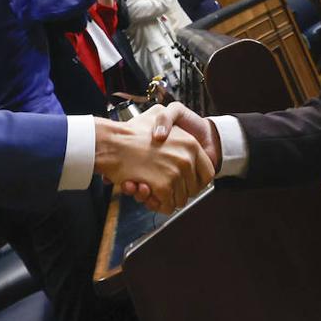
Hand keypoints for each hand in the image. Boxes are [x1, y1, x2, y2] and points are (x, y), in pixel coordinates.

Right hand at [93, 108, 213, 213]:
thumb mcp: (159, 115)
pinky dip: (156, 204)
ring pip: (180, 200)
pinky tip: (144, 192)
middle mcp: (187, 159)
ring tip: (149, 188)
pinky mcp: (163, 186)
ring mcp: (176, 173)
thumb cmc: (132, 131)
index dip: (196, 180)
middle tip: (161, 185)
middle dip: (177, 191)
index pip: (207, 173)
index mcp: (190, 144)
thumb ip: (173, 125)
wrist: (112, 141)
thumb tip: (179, 139)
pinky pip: (167, 206)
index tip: (184, 182)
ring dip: (165, 199)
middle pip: (192, 189)